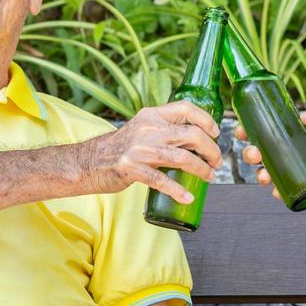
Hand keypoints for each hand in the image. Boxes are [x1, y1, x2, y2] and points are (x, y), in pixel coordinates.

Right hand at [84, 101, 221, 204]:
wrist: (89, 162)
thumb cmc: (121, 148)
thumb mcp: (142, 129)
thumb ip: (164, 129)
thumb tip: (196, 138)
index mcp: (151, 115)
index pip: (185, 108)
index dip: (206, 119)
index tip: (216, 133)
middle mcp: (148, 128)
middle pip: (191, 135)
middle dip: (211, 150)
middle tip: (216, 161)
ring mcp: (140, 149)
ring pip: (183, 158)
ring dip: (201, 169)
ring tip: (209, 176)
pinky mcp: (132, 169)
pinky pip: (162, 181)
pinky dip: (178, 191)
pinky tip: (188, 198)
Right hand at [235, 110, 305, 195]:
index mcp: (282, 135)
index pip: (258, 131)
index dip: (245, 131)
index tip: (241, 130)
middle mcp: (280, 152)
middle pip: (256, 153)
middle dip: (249, 154)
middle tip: (253, 153)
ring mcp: (285, 169)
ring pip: (263, 172)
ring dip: (259, 175)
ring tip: (264, 176)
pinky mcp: (293, 184)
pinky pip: (280, 190)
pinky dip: (277, 192)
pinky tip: (277, 191)